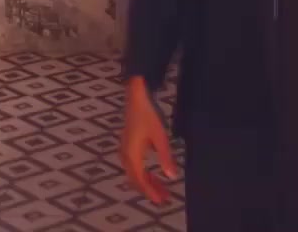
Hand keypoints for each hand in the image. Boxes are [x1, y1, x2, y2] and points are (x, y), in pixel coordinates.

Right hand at [119, 77, 178, 204]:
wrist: (136, 97)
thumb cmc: (148, 116)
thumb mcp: (160, 137)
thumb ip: (165, 158)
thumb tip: (172, 177)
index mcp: (132, 155)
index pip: (140, 180)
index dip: (150, 192)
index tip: (160, 201)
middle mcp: (125, 155)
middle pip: (136, 179)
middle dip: (150, 189)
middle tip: (164, 198)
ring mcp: (124, 149)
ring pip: (134, 172)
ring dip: (147, 181)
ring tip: (161, 188)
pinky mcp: (127, 144)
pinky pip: (134, 165)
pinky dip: (143, 172)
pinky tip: (153, 172)